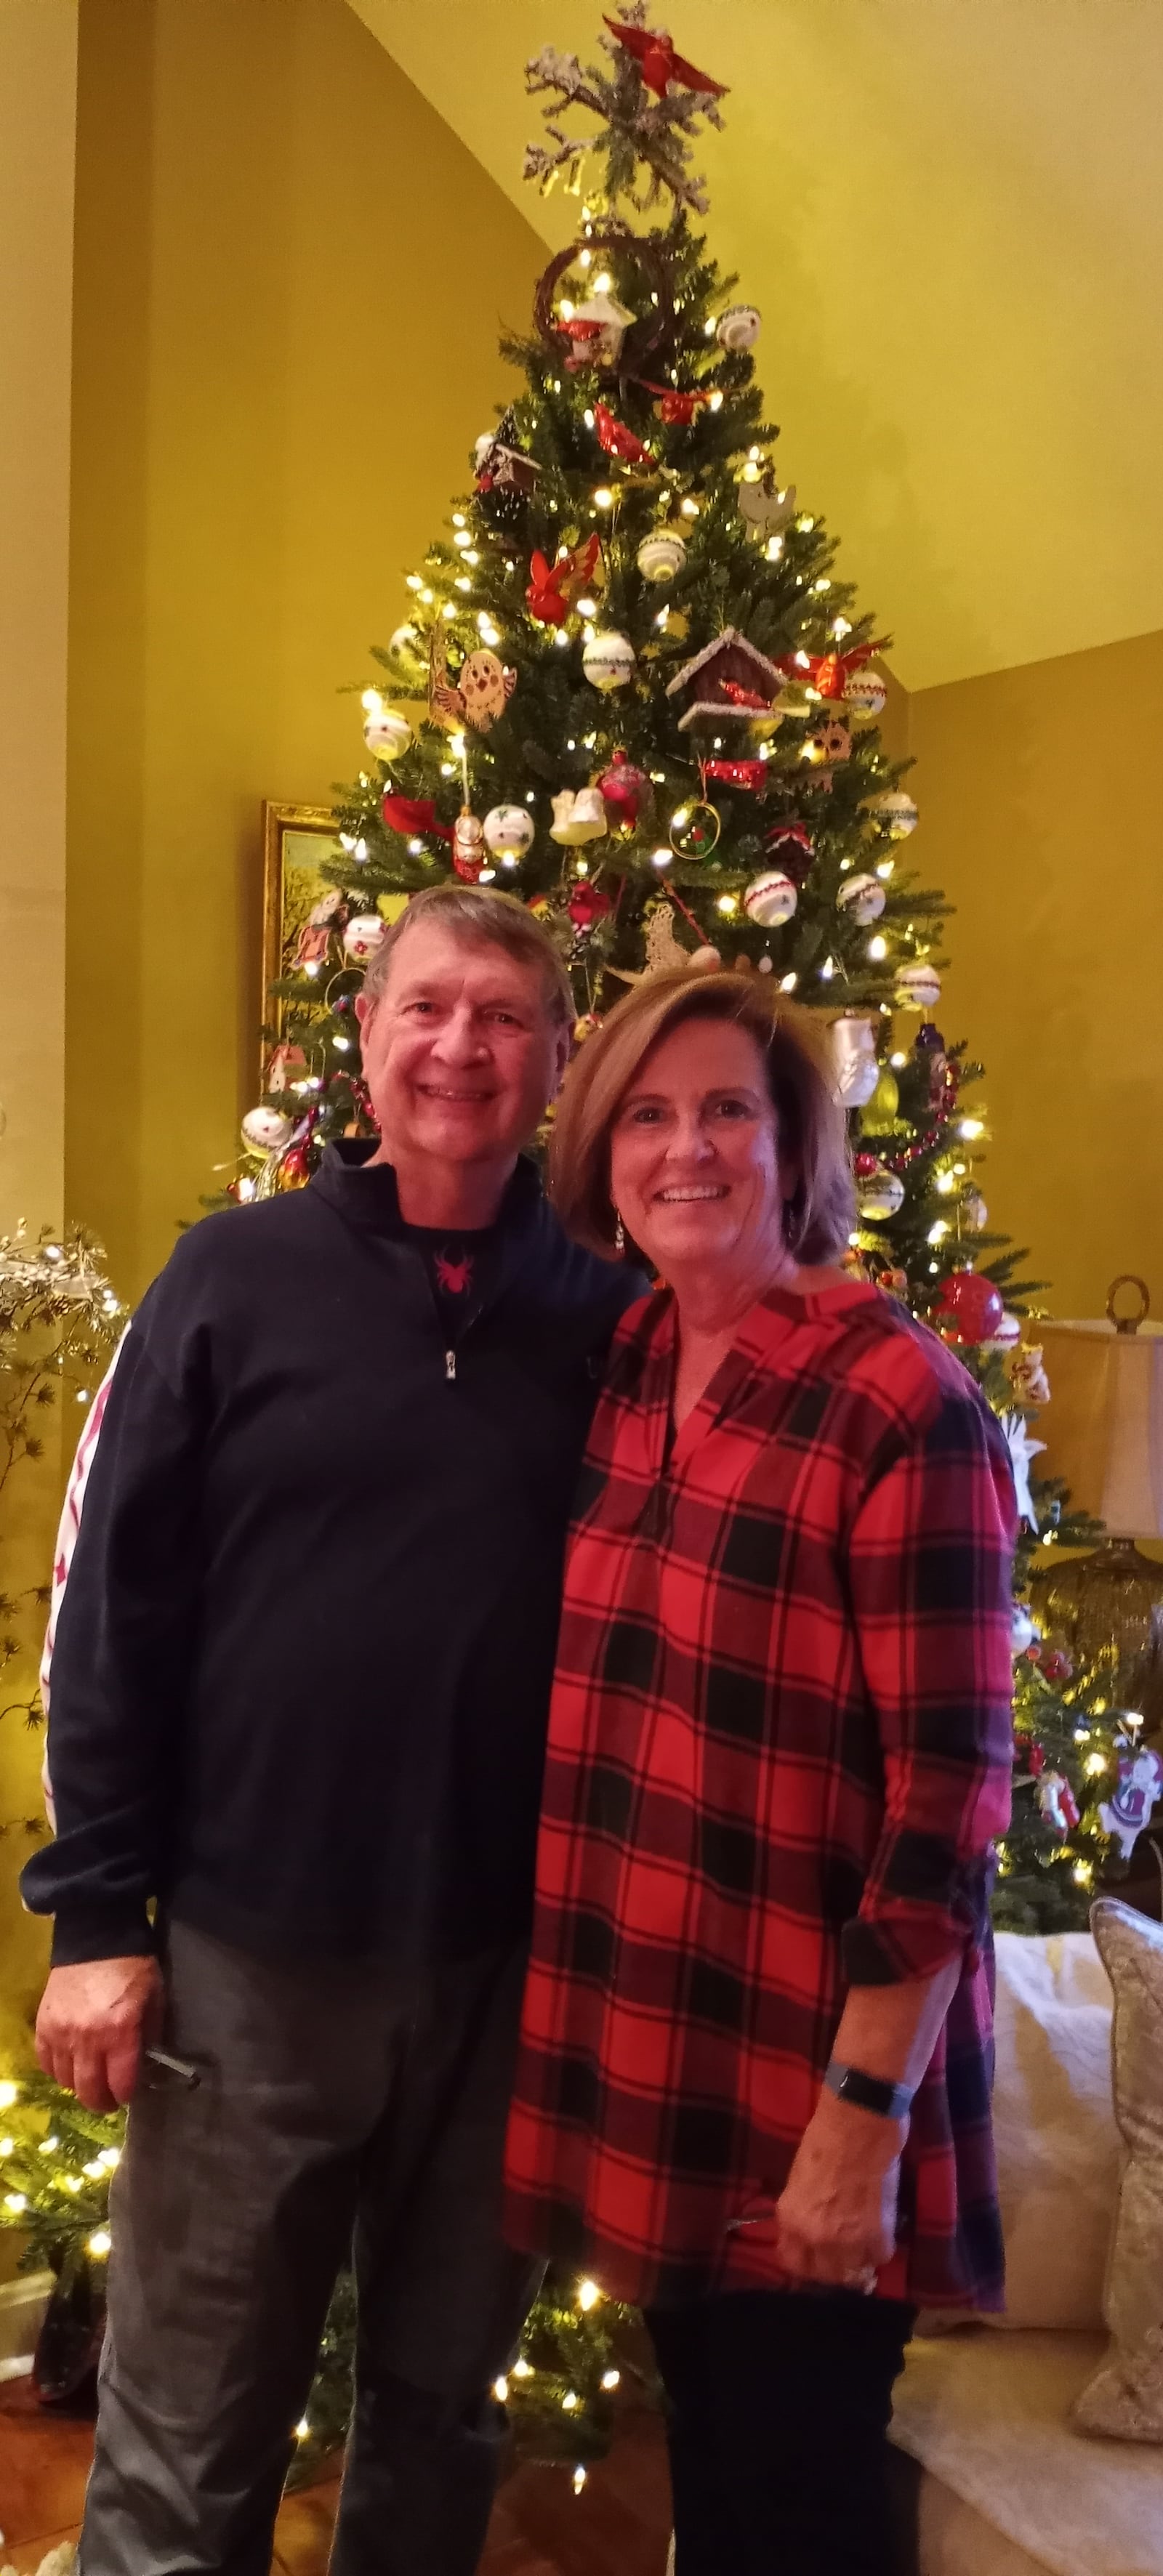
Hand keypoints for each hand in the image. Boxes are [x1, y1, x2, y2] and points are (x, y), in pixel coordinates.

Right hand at [36, 1957, 162, 2110]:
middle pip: (89, 2091)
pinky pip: (45, 2062)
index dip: (127, 2094)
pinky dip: (57, 2069)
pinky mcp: (44, 2025)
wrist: (97, 1937)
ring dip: (80, 2086)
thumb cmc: (132, 1967)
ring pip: (65, 2081)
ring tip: (90, 2079)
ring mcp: (61, 2033)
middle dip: (102, 2102)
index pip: (121, 2084)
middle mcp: (88, 2039)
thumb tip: (146, 2062)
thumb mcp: (155, 1998)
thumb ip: (151, 2034)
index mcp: (120, 2032)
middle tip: (109, 2099)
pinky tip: (70, 2064)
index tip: (129, 2092)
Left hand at [774, 2089, 904, 2289]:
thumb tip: (811, 2232)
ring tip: (863, 2246)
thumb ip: (803, 2211)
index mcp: (791, 2219)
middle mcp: (814, 2236)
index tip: (816, 2256)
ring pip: (854, 2274)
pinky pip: (880, 2256)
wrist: (859, 2119)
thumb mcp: (799, 2179)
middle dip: (834, 2267)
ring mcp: (847, 2240)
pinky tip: (880, 2230)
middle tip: (844, 2253)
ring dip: (859, 2263)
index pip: (793, 2264)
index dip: (807, 2261)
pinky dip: (880, 2248)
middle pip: (826, 2276)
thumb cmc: (825, 2138)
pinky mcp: (878, 2234)